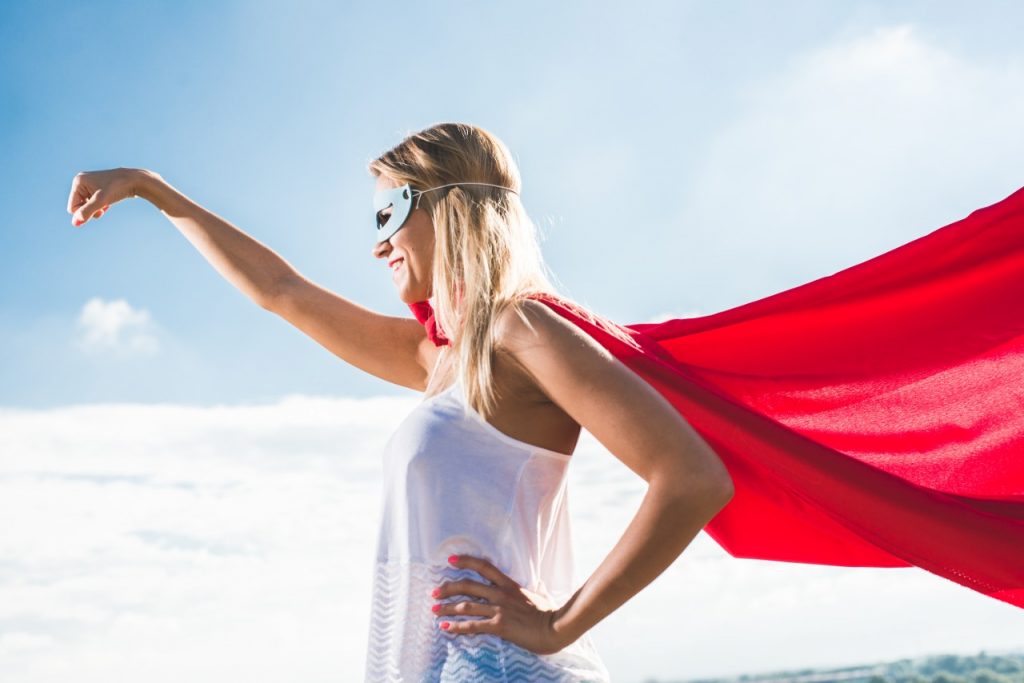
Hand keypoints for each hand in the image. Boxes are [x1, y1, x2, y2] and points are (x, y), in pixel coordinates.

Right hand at [66, 167, 149, 226]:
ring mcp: (90, 185)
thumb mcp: (101, 201)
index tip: (98, 210)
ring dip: (96, 209)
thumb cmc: (118, 188)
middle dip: (90, 210)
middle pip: (79, 207)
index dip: (84, 213)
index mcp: (78, 181)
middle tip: (102, 208)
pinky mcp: (99, 189)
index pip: (72, 207)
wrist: (136, 181)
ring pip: (87, 206)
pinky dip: (101, 206)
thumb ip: (87, 212)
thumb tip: (74, 223)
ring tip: (106, 205)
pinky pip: (94, 203)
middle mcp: (82, 181)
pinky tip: (109, 204)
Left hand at [433, 554, 567, 654]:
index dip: (466, 561)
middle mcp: (500, 594)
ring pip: (466, 606)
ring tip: (434, 610)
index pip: (484, 566)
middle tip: (434, 592)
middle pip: (468, 585)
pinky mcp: (499, 626)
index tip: (451, 560)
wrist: (555, 627)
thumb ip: (537, 588)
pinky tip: (445, 628)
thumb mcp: (541, 595)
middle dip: (448, 588)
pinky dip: (457, 627)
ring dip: (447, 608)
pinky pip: (473, 625)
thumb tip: (542, 584)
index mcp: (509, 585)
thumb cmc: (550, 612)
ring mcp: (499, 609)